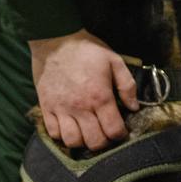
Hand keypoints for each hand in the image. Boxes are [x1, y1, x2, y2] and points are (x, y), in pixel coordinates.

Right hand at [29, 29, 138, 149]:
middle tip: (105, 133)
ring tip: (87, 132)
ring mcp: (61, 109)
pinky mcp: (46, 108)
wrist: (55, 39)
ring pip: (73, 142)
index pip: (113, 131)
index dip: (120, 135)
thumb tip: (134, 107)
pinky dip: (62, 135)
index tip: (121, 130)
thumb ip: (127, 86)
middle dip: (104, 142)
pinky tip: (70, 126)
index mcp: (100, 97)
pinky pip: (53, 133)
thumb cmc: (87, 50)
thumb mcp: (114, 61)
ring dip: (83, 141)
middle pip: (94, 142)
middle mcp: (80, 107)